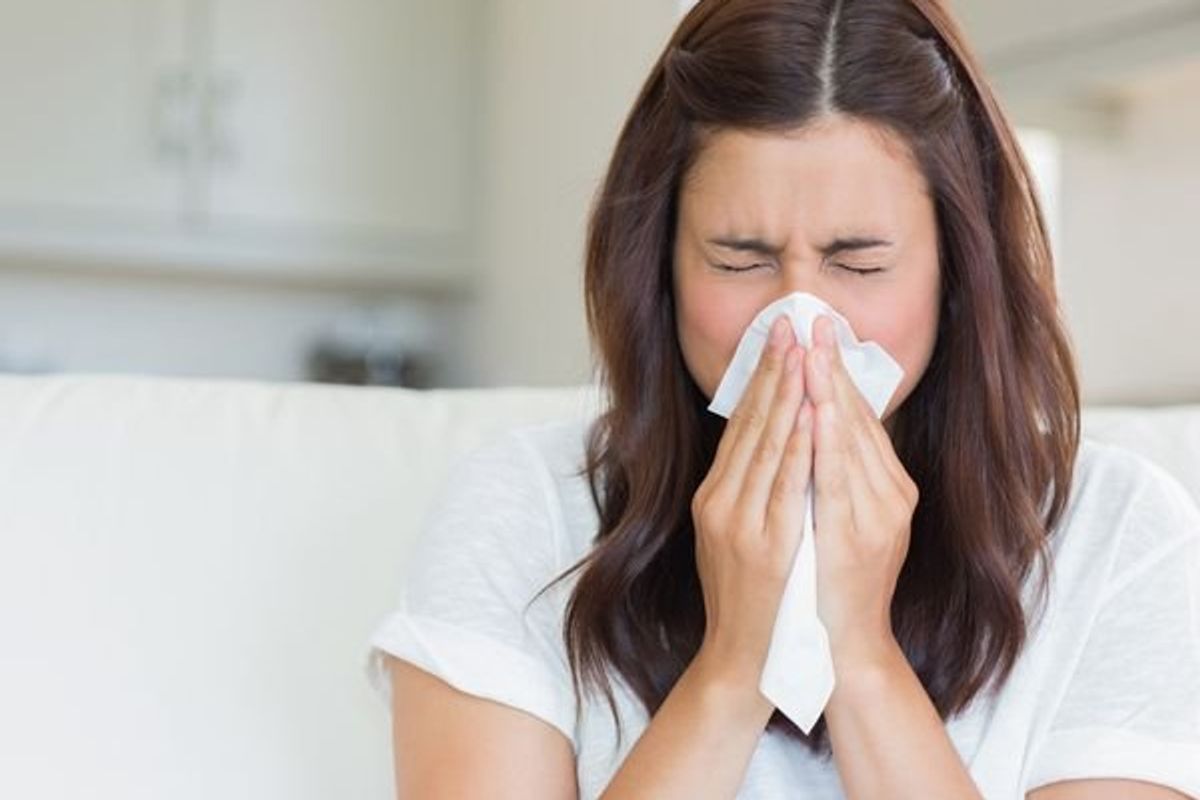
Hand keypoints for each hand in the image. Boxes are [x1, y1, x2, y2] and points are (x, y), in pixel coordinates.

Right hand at [692, 315, 815, 694]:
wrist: (745, 660)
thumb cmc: (750, 601)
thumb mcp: (734, 537)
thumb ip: (746, 491)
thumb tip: (768, 442)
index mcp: (714, 497)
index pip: (740, 426)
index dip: (759, 377)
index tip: (778, 337)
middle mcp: (720, 502)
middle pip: (750, 424)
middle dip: (774, 370)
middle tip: (791, 322)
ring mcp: (739, 522)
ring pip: (767, 444)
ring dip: (787, 394)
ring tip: (803, 350)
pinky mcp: (763, 543)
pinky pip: (785, 483)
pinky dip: (798, 444)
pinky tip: (811, 412)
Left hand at [805, 314, 918, 666]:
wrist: (841, 652)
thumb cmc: (834, 589)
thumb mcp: (846, 526)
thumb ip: (841, 480)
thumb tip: (819, 427)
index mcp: (889, 492)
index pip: (860, 420)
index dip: (837, 373)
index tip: (816, 333)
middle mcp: (890, 499)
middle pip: (856, 419)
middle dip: (831, 367)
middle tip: (812, 318)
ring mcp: (875, 517)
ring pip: (848, 439)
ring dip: (827, 388)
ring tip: (809, 344)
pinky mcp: (854, 536)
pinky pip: (836, 476)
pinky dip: (826, 437)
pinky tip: (814, 403)